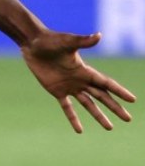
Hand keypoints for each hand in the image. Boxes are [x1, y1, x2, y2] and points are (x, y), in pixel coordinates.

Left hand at [21, 31, 135, 132]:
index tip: (133, 100)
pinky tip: (79, 130)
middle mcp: (80, 80)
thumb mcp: (67, 42)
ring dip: (99, 116)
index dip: (119, 91)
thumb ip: (83, 41)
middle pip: (102, 97)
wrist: (33, 44)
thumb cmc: (50, 40)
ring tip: (110, 128)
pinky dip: (73, 118)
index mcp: (85, 70)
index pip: (106, 83)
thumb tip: (99, 35)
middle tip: (128, 119)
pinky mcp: (56, 91)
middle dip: (115, 107)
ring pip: (88, 105)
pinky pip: (67, 107)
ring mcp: (69, 86)